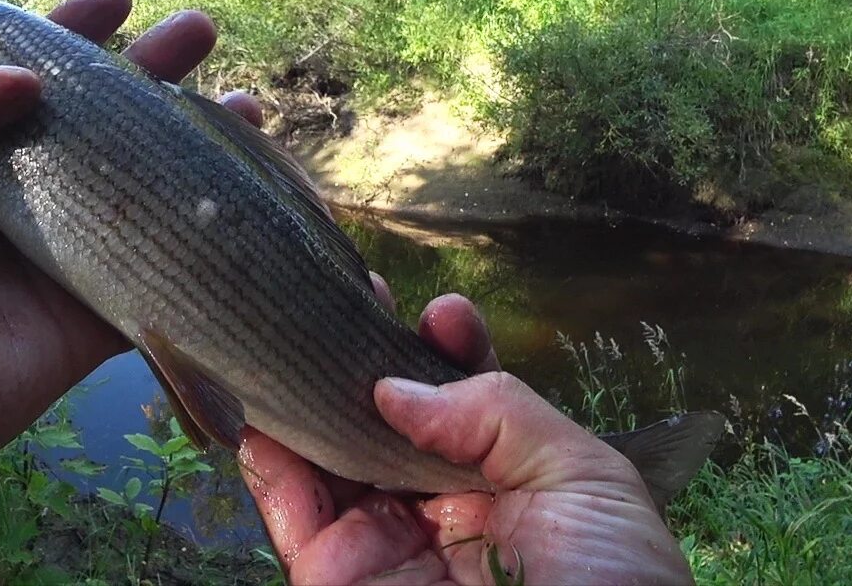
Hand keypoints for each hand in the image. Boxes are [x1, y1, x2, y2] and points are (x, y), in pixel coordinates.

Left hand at [0, 0, 247, 521]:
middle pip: (94, 120)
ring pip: (138, 189)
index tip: (117, 0)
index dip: (69, 34)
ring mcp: (49, 252)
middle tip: (197, 32)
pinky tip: (243, 199)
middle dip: (150, 73)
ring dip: (192, 146)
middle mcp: (8, 189)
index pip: (21, 73)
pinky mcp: (80, 317)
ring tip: (242, 104)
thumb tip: (29, 85)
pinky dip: (202, 241)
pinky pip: (154, 275)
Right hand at [239, 292, 691, 584]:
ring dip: (306, 392)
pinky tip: (263, 408)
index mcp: (506, 488)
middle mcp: (437, 511)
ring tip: (296, 329)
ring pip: (325, 454)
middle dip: (362, 353)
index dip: (443, 352)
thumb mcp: (588, 483)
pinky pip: (288, 512)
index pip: (461, 403)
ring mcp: (382, 544)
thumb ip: (501, 411)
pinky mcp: (334, 579)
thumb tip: (398, 388)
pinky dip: (267, 459)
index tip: (440, 313)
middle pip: (381, 418)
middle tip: (349, 293)